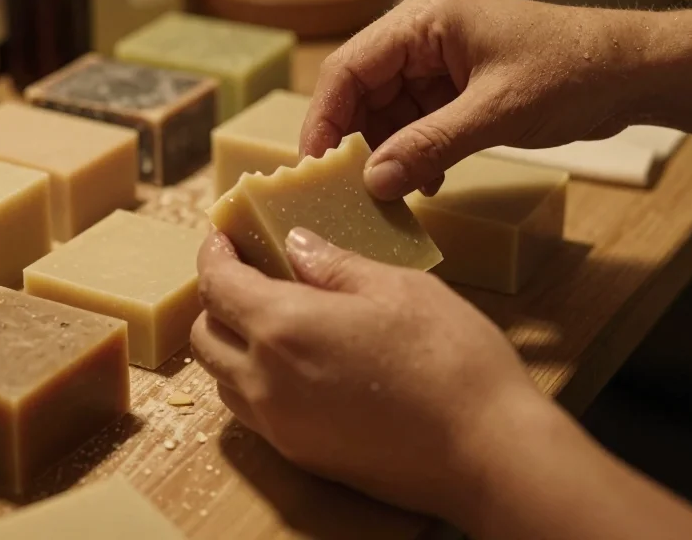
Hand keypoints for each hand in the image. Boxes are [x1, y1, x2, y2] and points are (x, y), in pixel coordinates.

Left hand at [190, 226, 549, 523]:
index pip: (217, 285)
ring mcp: (280, 425)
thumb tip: (297, 245)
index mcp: (283, 327)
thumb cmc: (450, 360)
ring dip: (229, 341)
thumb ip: (335, 265)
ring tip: (268, 315)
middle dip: (216, 297)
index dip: (213, 255)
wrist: (486, 452)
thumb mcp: (397, 287)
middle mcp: (266, 381)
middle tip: (247, 271)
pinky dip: (250, 378)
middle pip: (205, 335)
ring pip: (221, 377)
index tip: (223, 237)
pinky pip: (250, 411)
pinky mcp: (301, 454)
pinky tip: (292, 361)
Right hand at [301, 0, 656, 199]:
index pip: (349, 68)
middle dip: (357, 141)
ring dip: (389, 153)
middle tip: (351, 190)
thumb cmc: (571, 71)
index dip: (324, 118)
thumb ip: (430, 146)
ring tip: (394, 193)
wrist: (633, 70)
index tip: (315, 166)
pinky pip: (417, 122)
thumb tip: (374, 183)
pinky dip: (416, 152)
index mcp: (423, 21)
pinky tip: (428, 180)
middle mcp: (422, 37)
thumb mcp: (496, 112)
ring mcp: (439, 62)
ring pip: (388, 112)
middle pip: (362, 91)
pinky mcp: (456, 87)